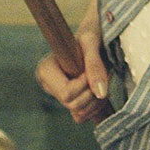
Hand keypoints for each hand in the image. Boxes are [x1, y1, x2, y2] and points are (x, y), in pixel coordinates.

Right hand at [35, 0, 111, 123]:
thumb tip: (100, 93)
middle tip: (103, 75)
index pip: (66, 93)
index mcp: (46, 70)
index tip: (93, 68)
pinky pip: (82, 116)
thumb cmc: (91, 32)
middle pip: (73, 105)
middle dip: (93, 93)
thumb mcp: (92, 42)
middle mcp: (49, 85)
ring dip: (98, 101)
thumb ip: (95, 65)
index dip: (85, 85)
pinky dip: (96, 107)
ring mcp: (59, 95)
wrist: (97, 32)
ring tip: (104, 80)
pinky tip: (101, 91)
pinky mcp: (70, 101)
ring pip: (79, 114)